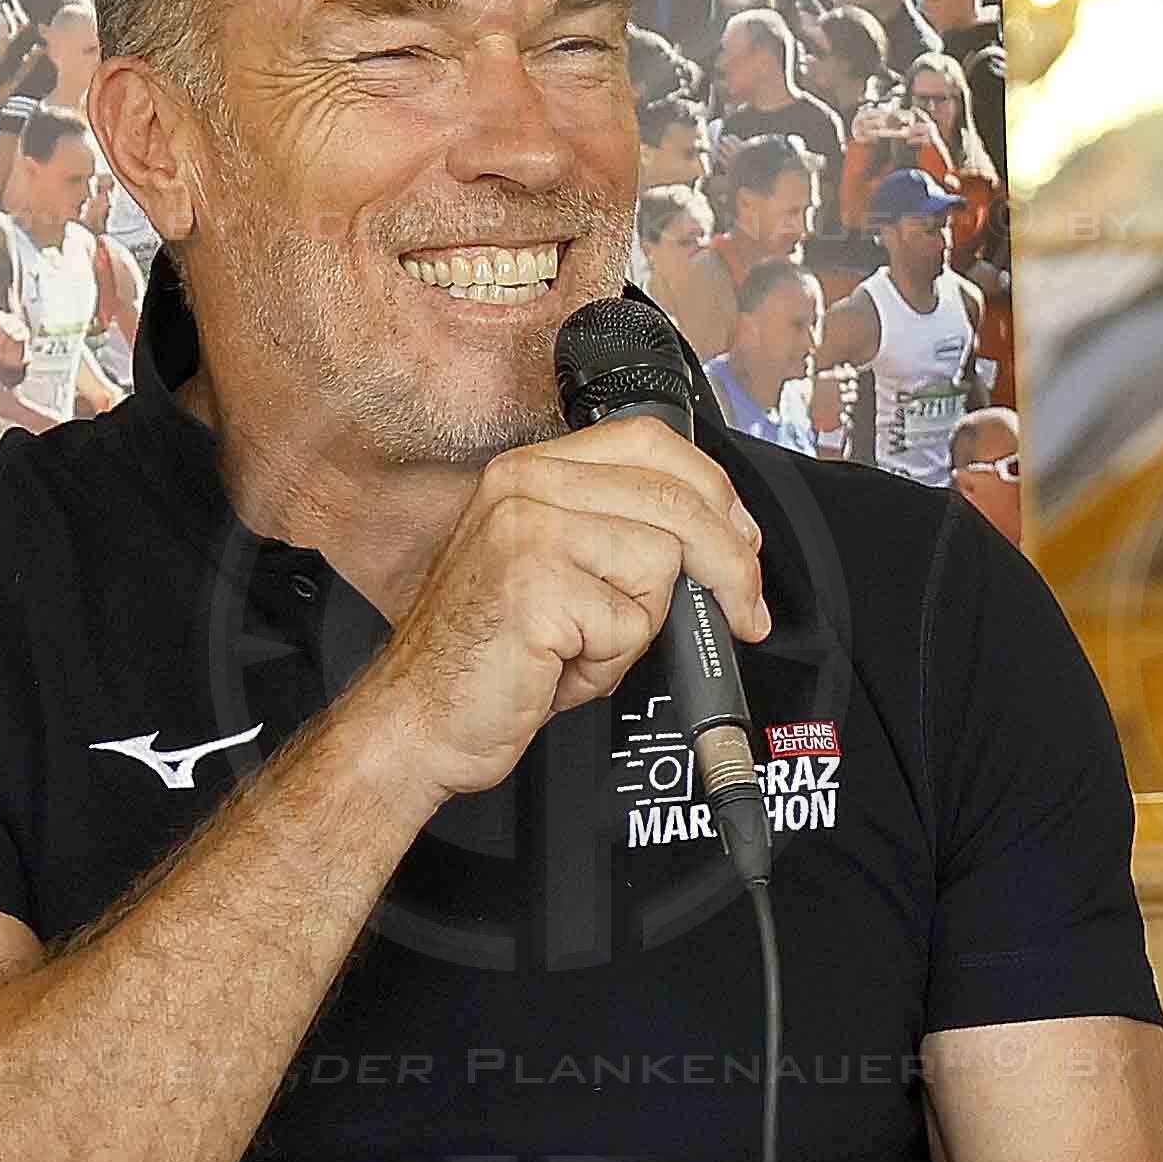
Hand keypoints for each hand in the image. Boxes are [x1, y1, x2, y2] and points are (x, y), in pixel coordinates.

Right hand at [341, 415, 769, 804]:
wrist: (417, 719)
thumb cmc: (489, 656)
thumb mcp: (559, 572)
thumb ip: (620, 536)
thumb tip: (722, 543)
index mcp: (530, 470)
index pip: (652, 442)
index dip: (714, 491)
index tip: (743, 540)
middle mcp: (525, 485)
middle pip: (677, 498)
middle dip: (731, 563)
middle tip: (745, 611)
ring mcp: (528, 530)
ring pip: (661, 561)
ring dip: (641, 624)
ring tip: (583, 646)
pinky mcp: (535, 585)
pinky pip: (631, 622)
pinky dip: (610, 661)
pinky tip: (561, 665)